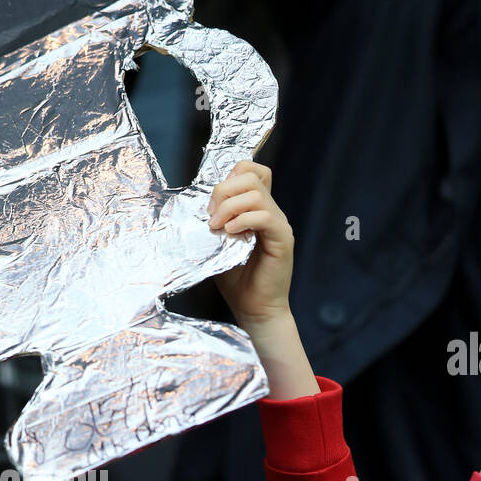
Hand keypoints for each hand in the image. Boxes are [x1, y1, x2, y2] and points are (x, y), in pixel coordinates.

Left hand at [209, 161, 293, 331]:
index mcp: (257, 209)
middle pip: (251, 175)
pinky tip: (230, 234)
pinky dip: (243, 220)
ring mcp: (278, 224)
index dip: (228, 178)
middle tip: (210, 216)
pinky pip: (264, 216)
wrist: (254, 309)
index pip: (250, 170)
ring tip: (217, 228)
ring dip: (229, 207)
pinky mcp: (282, 239)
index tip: (211, 204)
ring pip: (256, 193)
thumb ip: (215, 223)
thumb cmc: (237, 281)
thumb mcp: (219, 245)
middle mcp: (271, 211)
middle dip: (224, 190)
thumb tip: (198, 207)